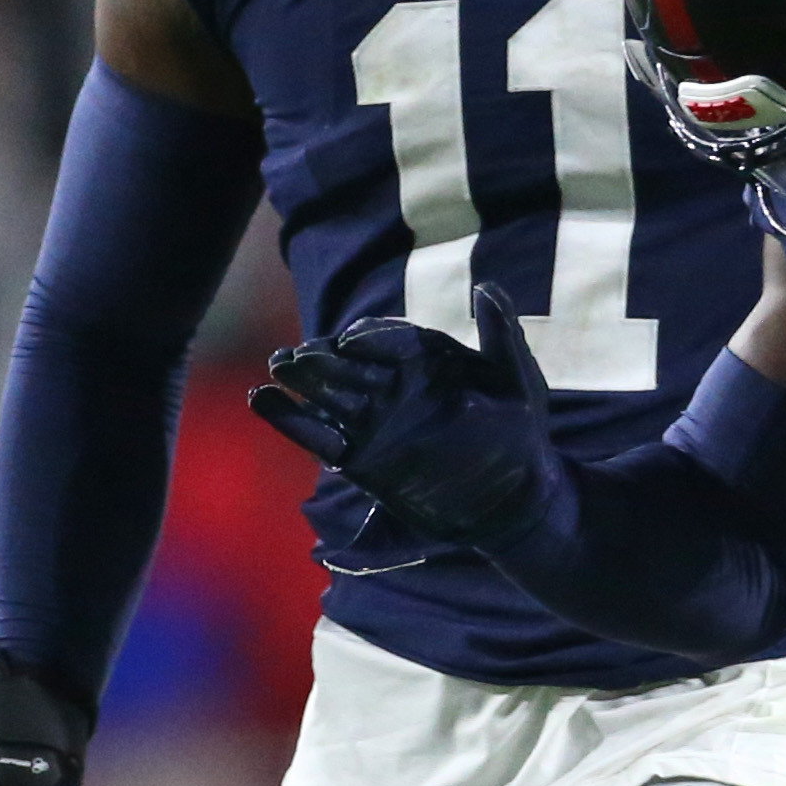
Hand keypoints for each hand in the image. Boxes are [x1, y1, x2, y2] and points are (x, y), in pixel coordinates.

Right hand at [249, 283, 569, 556]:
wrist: (515, 499)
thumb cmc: (522, 434)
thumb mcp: (519, 379)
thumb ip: (501, 334)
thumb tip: (486, 287)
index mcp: (429, 361)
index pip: (390, 340)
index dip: (370, 339)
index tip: (352, 343)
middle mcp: (396, 387)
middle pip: (349, 366)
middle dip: (322, 359)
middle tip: (295, 356)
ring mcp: (376, 422)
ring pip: (328, 397)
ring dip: (300, 383)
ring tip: (274, 371)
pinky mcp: (362, 459)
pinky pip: (320, 438)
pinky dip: (292, 421)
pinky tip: (263, 401)